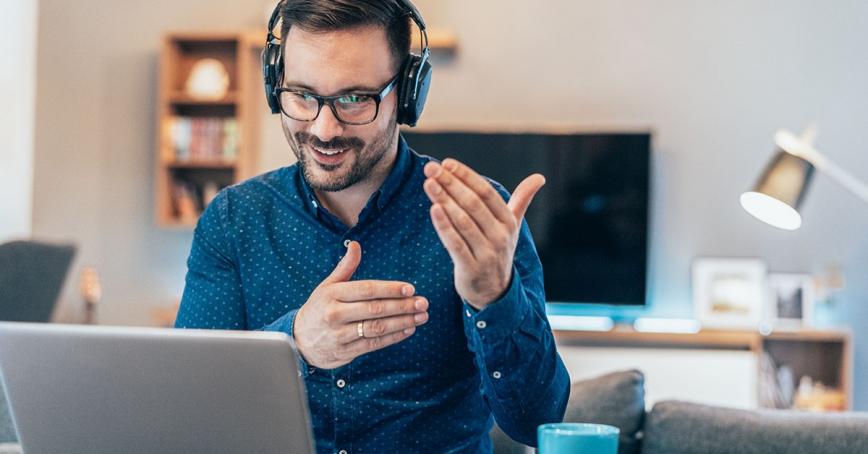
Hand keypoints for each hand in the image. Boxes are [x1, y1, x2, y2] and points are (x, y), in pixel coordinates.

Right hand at [292, 241, 428, 368]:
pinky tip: (408, 330)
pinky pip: (373, 344)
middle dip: (402, 306)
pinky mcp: (345, 352)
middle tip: (422, 303)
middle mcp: (335, 314)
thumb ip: (345, 267)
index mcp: (332, 294)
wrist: (298, 340)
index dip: (390, 289)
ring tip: (420, 317)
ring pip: (376, 328)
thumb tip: (356, 245)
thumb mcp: (327, 286)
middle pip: (375, 310)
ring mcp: (339, 335)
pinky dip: (393, 338)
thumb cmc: (318, 308)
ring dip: (402, 322)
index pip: (366, 290)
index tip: (410, 288)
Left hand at [423, 159, 544, 309]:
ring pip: (462, 222)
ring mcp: (486, 253)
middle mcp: (500, 236)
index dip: (466, 176)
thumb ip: (522, 200)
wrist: (495, 292)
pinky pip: (455, 244)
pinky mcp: (471, 268)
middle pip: (473, 204)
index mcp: (509, 222)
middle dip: (451, 184)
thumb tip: (540, 177)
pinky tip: (433, 209)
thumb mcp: (512, 226)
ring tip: (428, 183)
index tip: (447, 163)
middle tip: (430, 169)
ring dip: (444, 200)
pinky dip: (443, 226)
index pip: (486, 193)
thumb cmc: (498, 250)